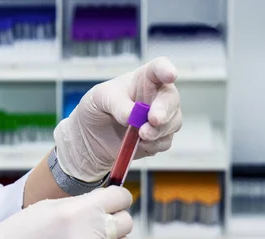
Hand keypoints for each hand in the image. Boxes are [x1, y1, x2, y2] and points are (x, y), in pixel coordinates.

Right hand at [0, 186, 133, 238]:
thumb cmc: (17, 237)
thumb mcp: (48, 208)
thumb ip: (82, 204)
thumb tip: (108, 201)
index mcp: (78, 212)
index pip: (121, 197)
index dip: (118, 198)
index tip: (115, 202)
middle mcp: (89, 236)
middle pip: (126, 221)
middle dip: (115, 219)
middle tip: (100, 224)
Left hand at [55, 57, 181, 181]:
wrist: (91, 137)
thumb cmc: (97, 108)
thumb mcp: (99, 98)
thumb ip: (116, 104)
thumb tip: (132, 116)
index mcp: (144, 78)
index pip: (159, 68)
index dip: (166, 70)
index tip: (170, 75)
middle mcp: (157, 96)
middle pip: (171, 99)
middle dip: (164, 110)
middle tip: (154, 119)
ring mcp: (161, 118)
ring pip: (173, 122)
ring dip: (159, 130)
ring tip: (141, 135)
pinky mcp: (159, 138)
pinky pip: (165, 141)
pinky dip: (154, 144)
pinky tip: (140, 144)